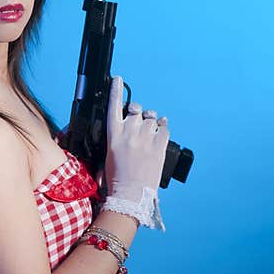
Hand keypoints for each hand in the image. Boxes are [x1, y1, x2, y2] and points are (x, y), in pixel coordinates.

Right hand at [104, 76, 169, 198]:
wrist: (130, 194)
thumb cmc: (116, 177)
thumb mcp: (109, 154)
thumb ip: (118, 136)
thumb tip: (127, 126)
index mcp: (113, 135)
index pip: (113, 106)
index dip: (115, 91)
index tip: (117, 79)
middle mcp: (129, 133)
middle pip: (136, 110)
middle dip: (138, 114)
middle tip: (140, 123)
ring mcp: (144, 139)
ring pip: (151, 119)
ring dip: (151, 123)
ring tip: (150, 135)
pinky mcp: (159, 146)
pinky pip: (164, 128)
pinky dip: (163, 129)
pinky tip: (160, 135)